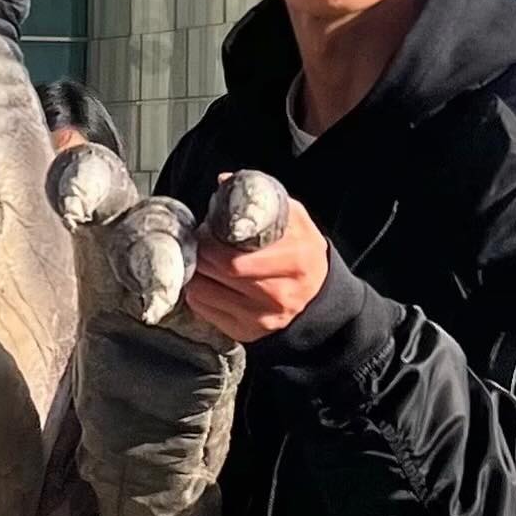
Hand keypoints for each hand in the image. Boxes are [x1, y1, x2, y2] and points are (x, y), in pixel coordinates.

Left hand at [186, 191, 329, 342]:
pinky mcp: (247, 333)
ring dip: (195, 273)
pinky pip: (205, 312)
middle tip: (200, 242)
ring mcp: (263, 318)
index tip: (206, 230)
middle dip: (202, 253)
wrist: (319, 296)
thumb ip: (263, 198)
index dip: (212, 241)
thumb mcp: (295, 220)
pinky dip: (197, 293)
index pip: (236, 258)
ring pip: (205, 293)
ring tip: (202, 260)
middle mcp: (280, 294)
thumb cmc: (300, 251)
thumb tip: (224, 182)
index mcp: (296, 261)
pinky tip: (206, 281)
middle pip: (220, 273)